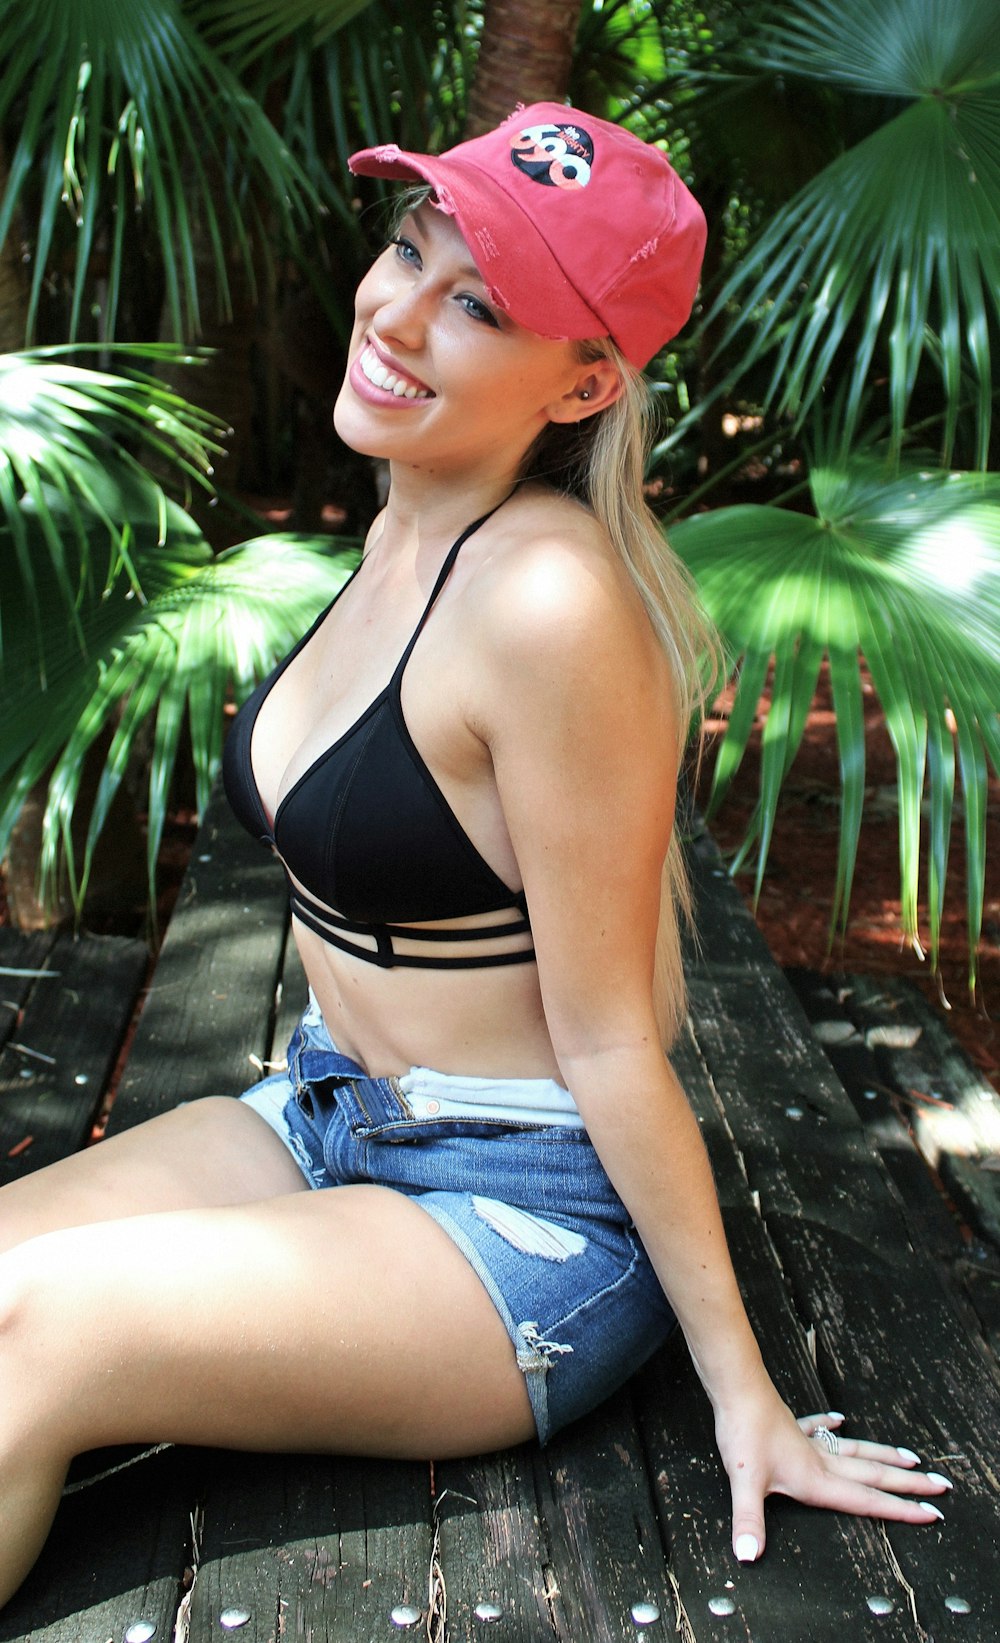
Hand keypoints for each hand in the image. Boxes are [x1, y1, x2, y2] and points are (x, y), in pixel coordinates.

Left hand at [715, 1388, 952, 1562]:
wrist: (737, 1388)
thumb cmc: (743, 1432)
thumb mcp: (745, 1482)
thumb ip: (749, 1521)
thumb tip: (750, 1554)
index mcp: (816, 1479)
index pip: (866, 1500)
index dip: (899, 1510)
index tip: (930, 1513)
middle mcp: (819, 1461)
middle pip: (872, 1475)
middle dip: (908, 1484)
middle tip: (940, 1486)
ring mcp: (807, 1442)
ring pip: (855, 1452)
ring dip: (883, 1456)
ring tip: (910, 1458)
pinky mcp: (792, 1427)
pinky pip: (818, 1429)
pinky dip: (830, 1426)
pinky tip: (838, 1419)